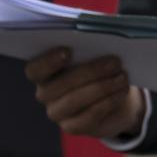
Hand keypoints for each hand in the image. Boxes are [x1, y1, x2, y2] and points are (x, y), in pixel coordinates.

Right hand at [26, 49, 144, 139]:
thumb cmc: (101, 67)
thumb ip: (91, 43)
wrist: (115, 96)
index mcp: (44, 73)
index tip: (68, 51)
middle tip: (114, 62)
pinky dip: (107, 102)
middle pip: (58, 86)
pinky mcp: (73, 127)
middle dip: (89, 72)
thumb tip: (103, 29)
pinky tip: (121, 92)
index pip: (34, 70)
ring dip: (101, 87)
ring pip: (74, 101)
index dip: (47, 62)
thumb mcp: (96, 53)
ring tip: (122, 77)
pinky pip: (88, 117)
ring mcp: (57, 113)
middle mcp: (46, 94)